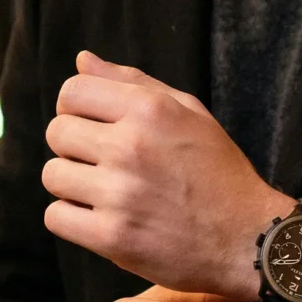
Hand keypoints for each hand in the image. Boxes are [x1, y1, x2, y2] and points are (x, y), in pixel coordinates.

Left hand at [42, 50, 296, 301]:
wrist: (248, 241)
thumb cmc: (220, 176)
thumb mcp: (190, 114)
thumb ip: (135, 83)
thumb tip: (81, 61)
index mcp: (150, 110)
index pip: (71, 93)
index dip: (75, 111)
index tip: (93, 131)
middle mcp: (131, 146)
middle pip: (57, 133)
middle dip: (74, 149)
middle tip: (102, 168)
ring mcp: (119, 194)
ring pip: (53, 176)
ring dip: (71, 186)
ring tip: (102, 196)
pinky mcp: (112, 237)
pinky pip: (56, 217)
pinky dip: (71, 220)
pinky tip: (97, 220)